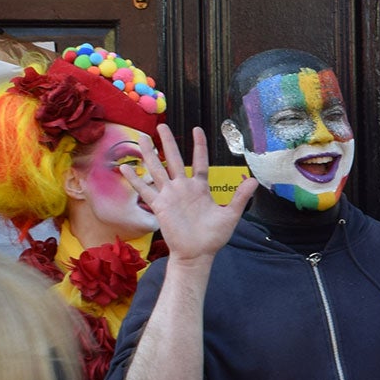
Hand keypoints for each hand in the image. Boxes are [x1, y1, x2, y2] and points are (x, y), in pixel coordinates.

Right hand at [122, 127, 256, 260]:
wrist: (198, 254)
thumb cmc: (213, 236)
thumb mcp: (230, 215)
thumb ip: (240, 197)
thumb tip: (254, 180)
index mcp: (200, 188)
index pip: (199, 161)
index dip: (199, 146)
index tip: (197, 129)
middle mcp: (183, 188)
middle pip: (173, 159)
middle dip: (168, 143)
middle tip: (161, 125)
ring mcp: (169, 195)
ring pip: (157, 169)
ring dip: (149, 154)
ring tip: (141, 138)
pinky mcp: (159, 206)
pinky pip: (145, 190)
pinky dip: (134, 179)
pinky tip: (124, 167)